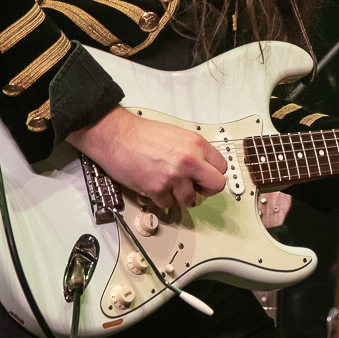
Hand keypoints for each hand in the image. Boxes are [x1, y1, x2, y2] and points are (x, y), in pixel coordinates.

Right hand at [69, 107, 228, 211]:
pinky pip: (168, 204)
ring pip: (191, 199)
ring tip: (172, 188)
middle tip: (198, 189)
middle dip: (206, 190)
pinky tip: (157, 189)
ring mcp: (174, 176)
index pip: (221, 167)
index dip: (213, 174)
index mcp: (196, 144)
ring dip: (181, 196)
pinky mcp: (157, 189)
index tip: (207, 178)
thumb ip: (193, 150)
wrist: (116, 136)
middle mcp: (189, 161)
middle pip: (215, 186)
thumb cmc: (141, 133)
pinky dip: (163, 199)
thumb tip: (202, 165)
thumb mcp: (177, 134)